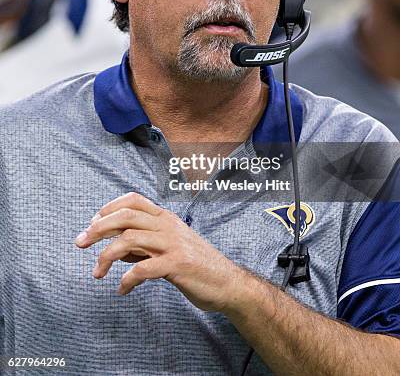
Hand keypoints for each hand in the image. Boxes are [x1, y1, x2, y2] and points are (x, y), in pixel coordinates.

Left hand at [75, 191, 244, 310]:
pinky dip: (127, 280)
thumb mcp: (169, 248)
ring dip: (106, 256)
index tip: (92, 222)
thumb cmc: (196, 266)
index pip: (134, 200)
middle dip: (97, 228)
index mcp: (166, 218)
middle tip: (79, 243)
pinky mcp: (177, 265)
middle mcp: (168, 226)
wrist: (228, 283)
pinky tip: (122, 290)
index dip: (109, 207)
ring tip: (96, 273)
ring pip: (129, 240)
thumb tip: (114, 246)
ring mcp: (173, 244)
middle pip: (125, 216)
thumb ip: (144, 244)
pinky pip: (143, 269)